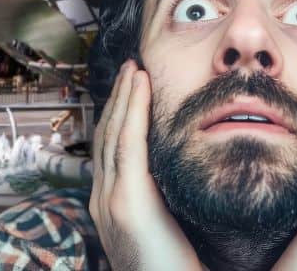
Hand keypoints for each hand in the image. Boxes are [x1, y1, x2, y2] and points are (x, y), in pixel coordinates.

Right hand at [89, 59, 201, 270]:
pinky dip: (132, 109)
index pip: (114, 150)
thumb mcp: (172, 229)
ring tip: (135, 68)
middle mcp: (106, 201)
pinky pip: (127, 143)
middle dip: (119, 99)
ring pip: (114, 133)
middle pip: (108, 135)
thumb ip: (172, 202)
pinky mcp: (126, 201)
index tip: (136, 88)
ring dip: (124, 96)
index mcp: (116, 208)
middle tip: (132, 67)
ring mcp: (111, 201)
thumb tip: (190, 177)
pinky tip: (141, 85)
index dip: (122, 116)